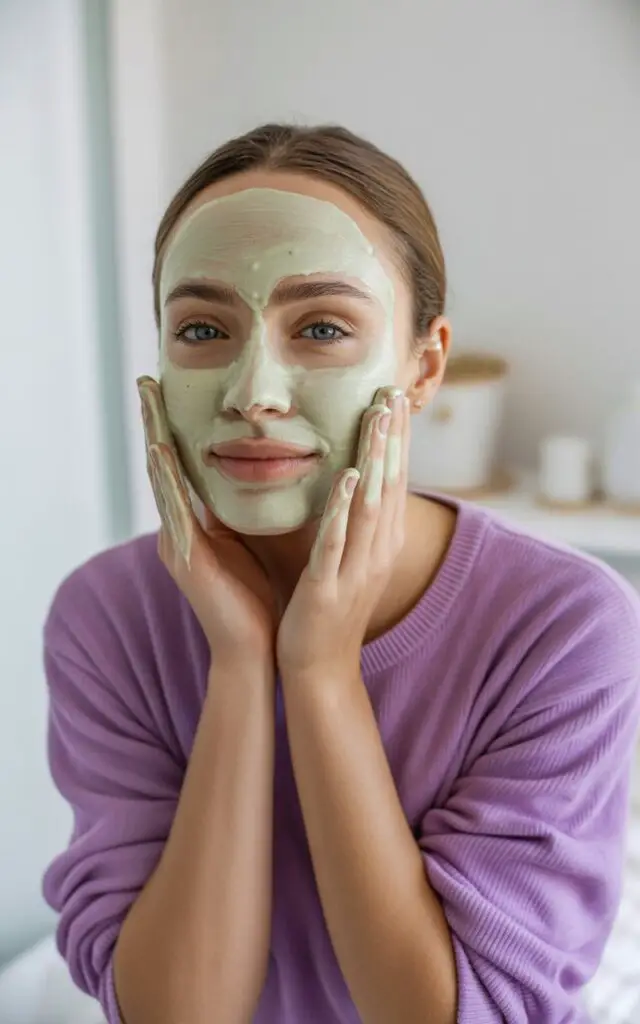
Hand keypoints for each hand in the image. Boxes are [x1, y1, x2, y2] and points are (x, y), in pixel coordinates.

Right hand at [138, 376, 276, 662]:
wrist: (256, 648)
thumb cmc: (255, 598)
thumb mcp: (245, 544)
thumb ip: (237, 514)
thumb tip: (250, 479)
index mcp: (192, 526)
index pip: (179, 467)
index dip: (170, 428)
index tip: (167, 390)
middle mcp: (177, 531)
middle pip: (162, 466)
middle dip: (153, 423)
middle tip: (146, 382)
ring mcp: (177, 545)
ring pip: (162, 482)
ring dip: (154, 440)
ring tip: (148, 403)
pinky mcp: (187, 560)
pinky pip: (176, 513)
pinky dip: (168, 482)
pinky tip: (162, 454)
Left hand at [277, 387, 409, 678]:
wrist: (319, 668)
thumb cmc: (328, 609)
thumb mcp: (348, 558)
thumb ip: (351, 520)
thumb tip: (350, 480)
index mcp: (381, 542)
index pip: (394, 480)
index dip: (397, 439)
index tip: (395, 397)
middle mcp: (377, 551)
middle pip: (390, 484)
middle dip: (393, 437)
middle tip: (394, 391)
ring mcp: (356, 569)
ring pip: (371, 504)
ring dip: (375, 459)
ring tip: (377, 418)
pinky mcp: (328, 587)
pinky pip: (339, 541)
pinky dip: (344, 508)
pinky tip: (346, 476)